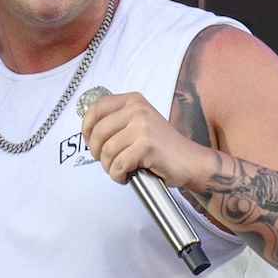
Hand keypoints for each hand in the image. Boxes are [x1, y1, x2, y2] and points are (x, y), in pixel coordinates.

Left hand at [79, 91, 204, 189]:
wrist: (191, 161)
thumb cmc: (163, 147)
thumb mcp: (139, 123)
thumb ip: (117, 121)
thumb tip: (88, 131)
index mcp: (133, 101)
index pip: (95, 109)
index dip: (86, 128)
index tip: (90, 142)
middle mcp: (137, 110)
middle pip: (97, 132)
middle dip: (96, 152)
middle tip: (106, 161)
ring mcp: (142, 127)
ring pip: (106, 151)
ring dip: (109, 167)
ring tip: (120, 170)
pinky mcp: (147, 146)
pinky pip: (118, 165)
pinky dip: (118, 175)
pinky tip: (127, 176)